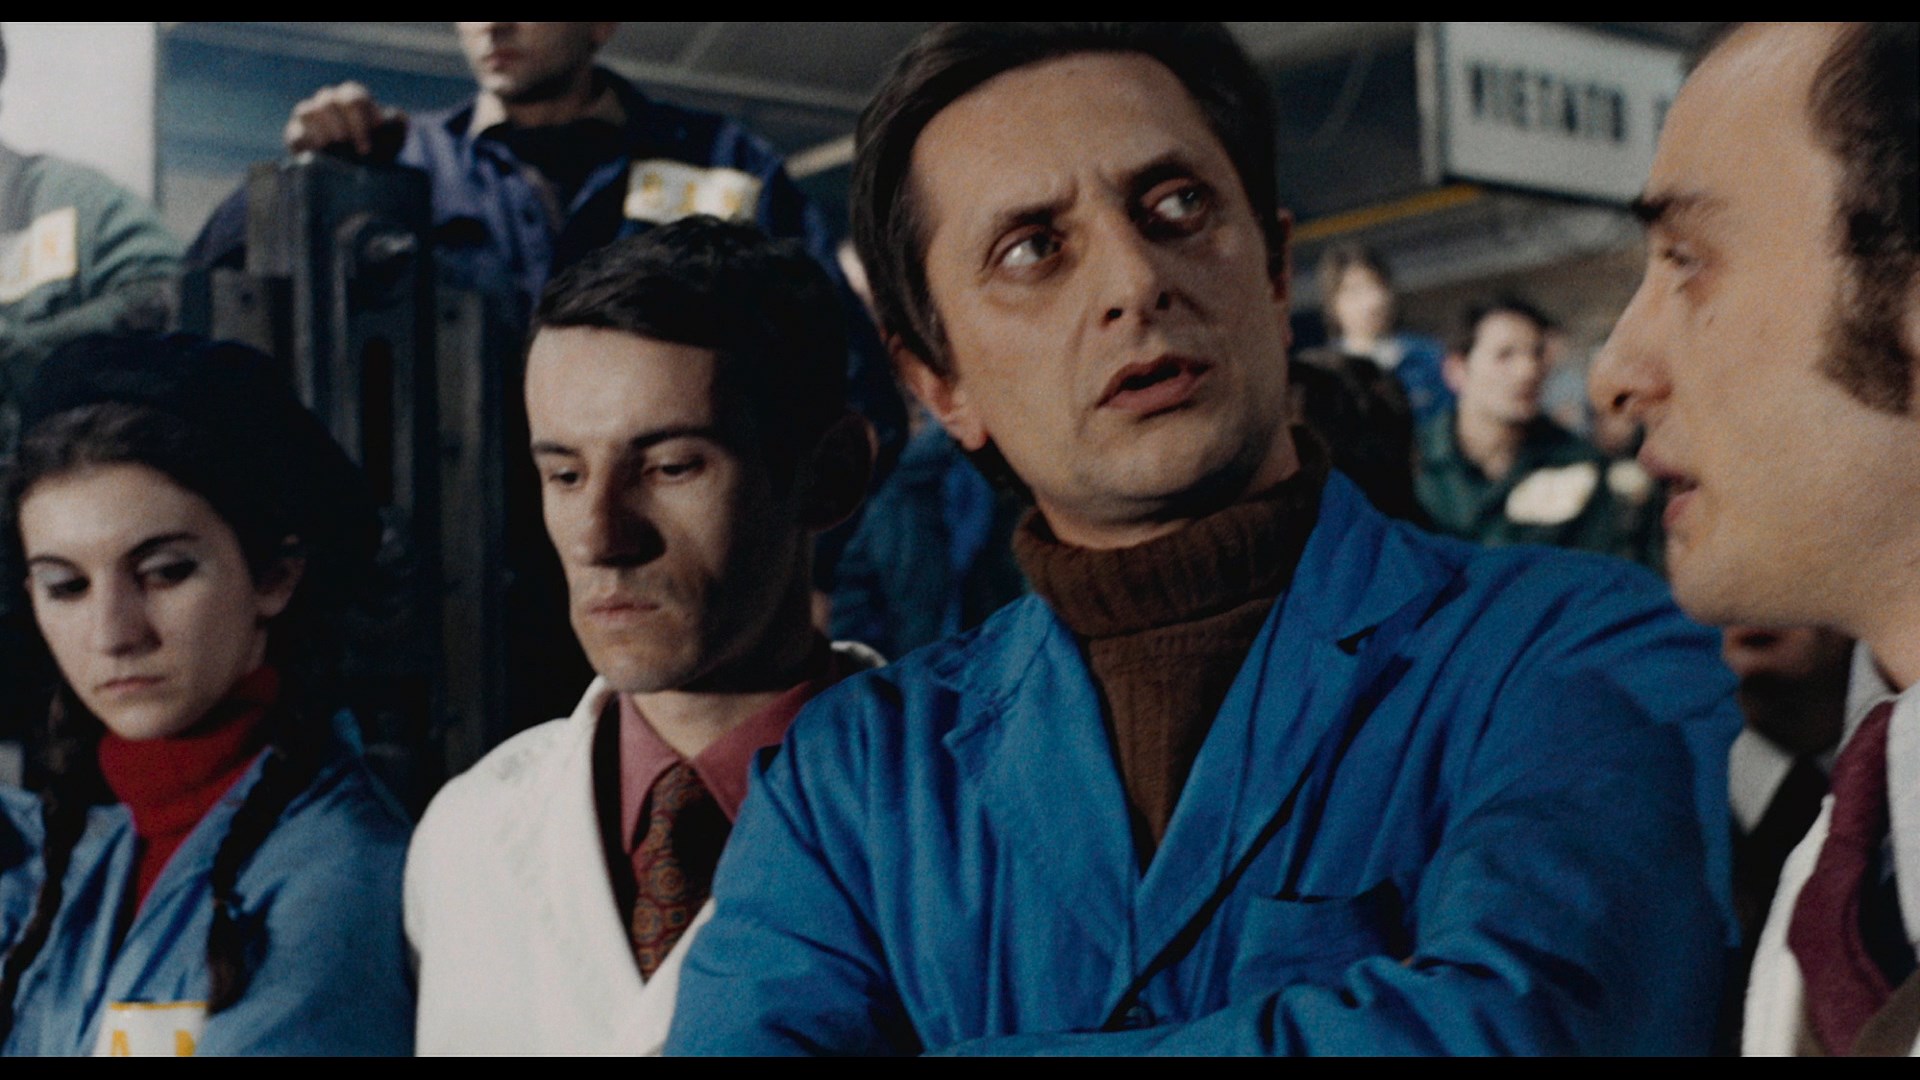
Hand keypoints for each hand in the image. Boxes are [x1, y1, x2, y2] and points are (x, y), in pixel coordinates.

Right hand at [284, 82, 407, 161]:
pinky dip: (308, 144)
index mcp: (352, 98)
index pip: (355, 98)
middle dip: (345, 127)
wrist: (357, 174)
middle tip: (359, 151)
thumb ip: (397, 126)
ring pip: (307, 111)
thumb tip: (398, 118)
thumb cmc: (377, 150)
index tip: (372, 143)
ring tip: (338, 150)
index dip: (363, 120)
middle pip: (329, 101)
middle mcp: (328, 102)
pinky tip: (322, 157)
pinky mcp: (296, 136)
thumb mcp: (393, 139)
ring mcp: (309, 117)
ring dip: (324, 131)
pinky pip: (295, 134)